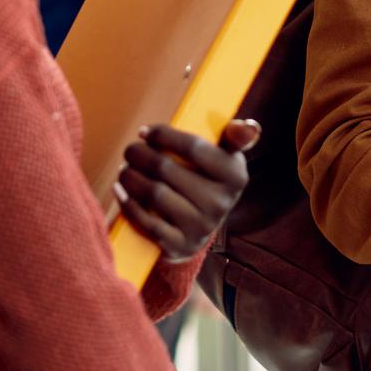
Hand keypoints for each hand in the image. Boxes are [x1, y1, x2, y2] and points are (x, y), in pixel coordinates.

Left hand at [116, 119, 256, 261]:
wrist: (198, 229)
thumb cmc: (206, 180)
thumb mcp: (225, 159)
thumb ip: (236, 136)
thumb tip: (250, 125)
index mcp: (234, 175)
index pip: (193, 147)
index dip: (163, 135)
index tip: (145, 132)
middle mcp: (221, 203)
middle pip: (166, 169)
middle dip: (139, 155)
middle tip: (130, 150)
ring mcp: (201, 226)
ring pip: (153, 193)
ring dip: (130, 177)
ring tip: (125, 169)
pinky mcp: (180, 245)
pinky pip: (146, 221)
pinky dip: (128, 203)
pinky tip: (120, 189)